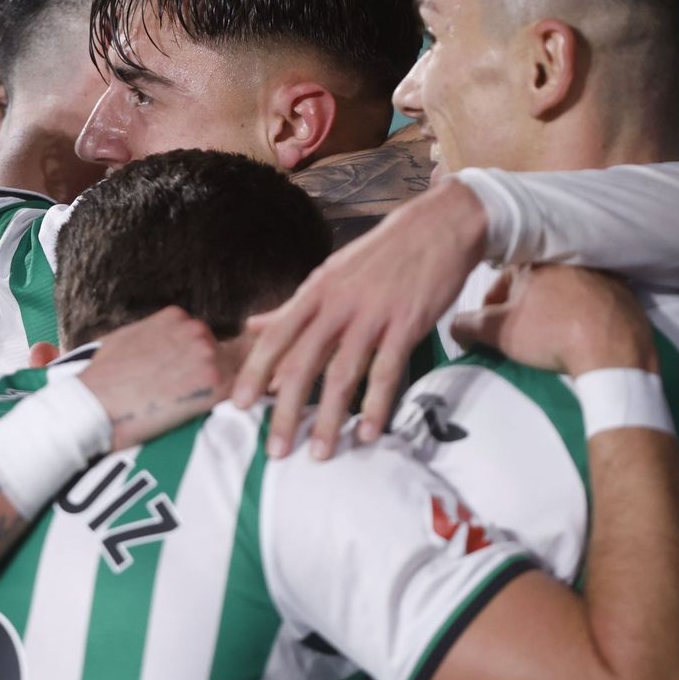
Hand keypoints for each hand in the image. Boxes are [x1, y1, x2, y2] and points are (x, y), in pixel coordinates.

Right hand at [81, 307, 231, 451]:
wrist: (95, 404)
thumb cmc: (103, 377)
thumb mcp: (126, 338)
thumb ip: (153, 334)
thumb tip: (159, 345)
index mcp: (175, 317)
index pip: (201, 336)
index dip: (195, 359)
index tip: (185, 378)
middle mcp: (196, 329)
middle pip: (221, 351)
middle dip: (210, 373)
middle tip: (193, 397)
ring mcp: (208, 354)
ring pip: (233, 371)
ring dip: (221, 388)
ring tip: (200, 409)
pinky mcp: (216, 383)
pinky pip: (241, 391)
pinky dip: (235, 401)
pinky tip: (219, 414)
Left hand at [233, 177, 487, 458]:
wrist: (440, 226)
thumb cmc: (382, 254)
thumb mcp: (330, 274)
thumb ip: (292, 307)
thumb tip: (252, 328)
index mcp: (317, 291)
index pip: (277, 335)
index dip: (256, 371)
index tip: (238, 405)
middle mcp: (339, 304)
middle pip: (304, 362)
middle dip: (286, 409)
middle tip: (275, 450)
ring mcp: (374, 315)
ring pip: (344, 373)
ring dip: (329, 418)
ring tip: (320, 454)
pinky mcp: (407, 325)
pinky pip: (388, 371)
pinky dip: (377, 405)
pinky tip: (369, 434)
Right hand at [450, 265, 656, 375]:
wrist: (613, 352)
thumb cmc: (551, 335)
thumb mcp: (498, 332)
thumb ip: (468, 324)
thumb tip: (454, 326)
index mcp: (536, 260)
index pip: (501, 277)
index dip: (491, 306)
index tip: (491, 329)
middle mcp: (569, 258)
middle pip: (535, 282)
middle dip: (524, 304)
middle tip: (519, 332)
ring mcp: (602, 273)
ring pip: (566, 289)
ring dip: (555, 306)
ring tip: (550, 334)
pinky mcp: (626, 291)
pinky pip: (595, 298)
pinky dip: (584, 312)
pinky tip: (579, 333)